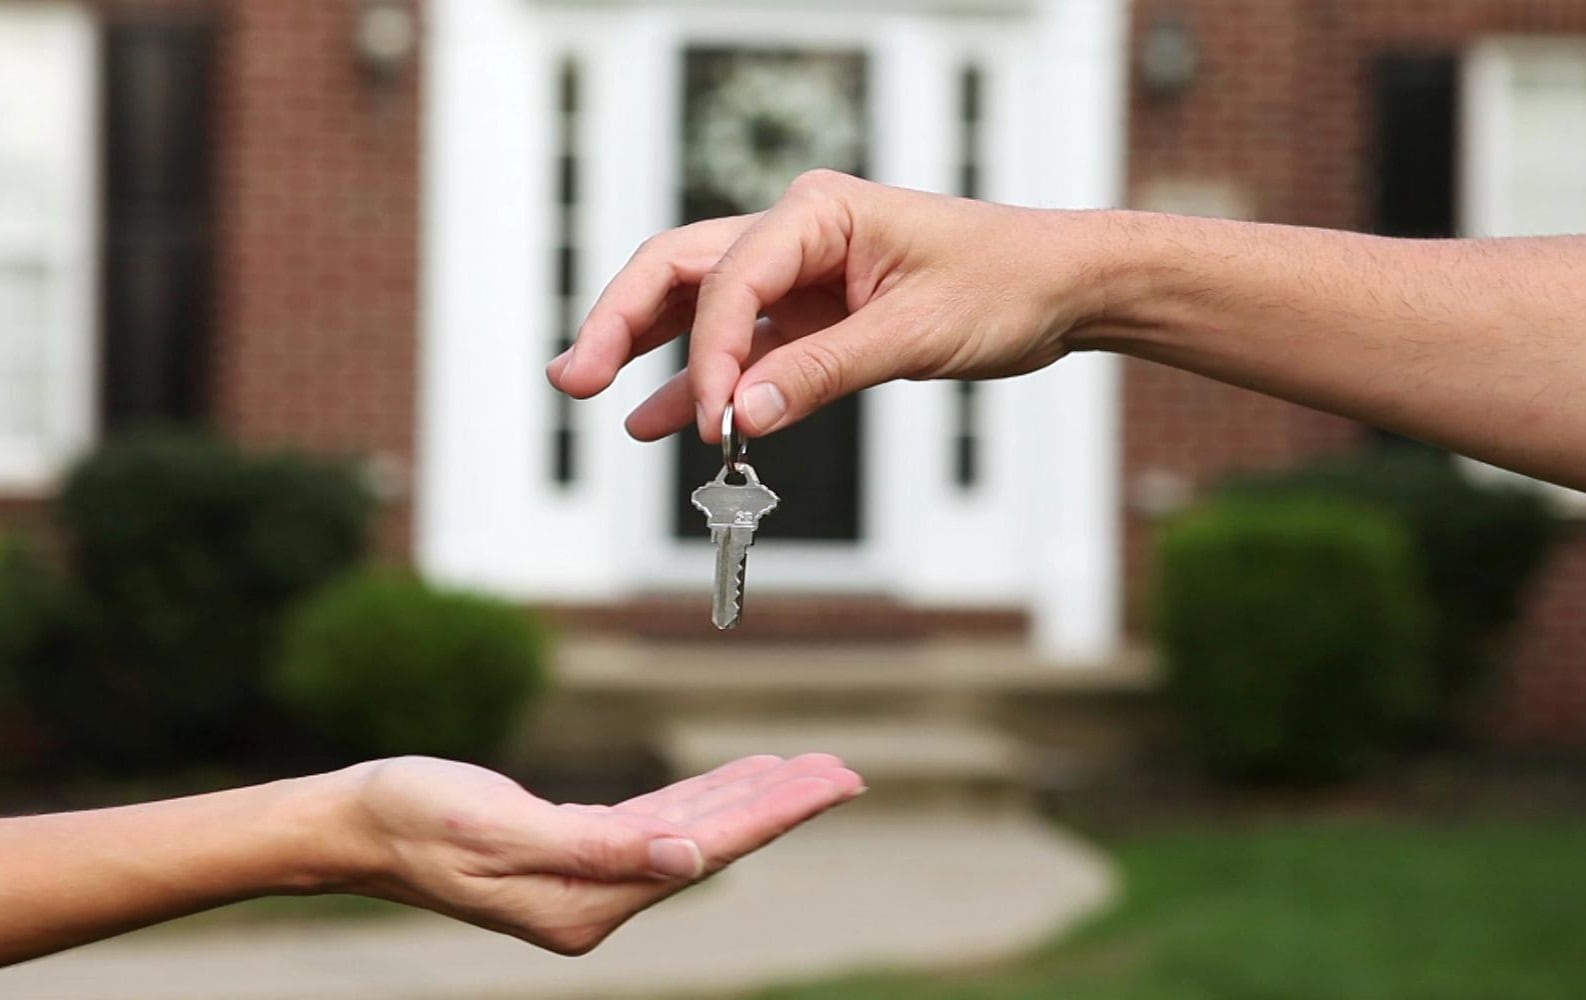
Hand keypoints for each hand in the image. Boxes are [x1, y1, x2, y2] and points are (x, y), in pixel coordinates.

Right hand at [335, 754, 862, 954]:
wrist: (356, 823)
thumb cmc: (415, 817)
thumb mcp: (502, 827)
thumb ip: (600, 848)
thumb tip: (690, 862)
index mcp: (585, 902)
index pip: (704, 854)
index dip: (773, 815)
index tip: (830, 784)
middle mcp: (596, 898)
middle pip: (711, 845)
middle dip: (780, 806)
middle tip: (845, 772)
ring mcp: (587, 878)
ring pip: (691, 832)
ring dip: (749, 798)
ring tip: (807, 770)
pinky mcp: (575, 850)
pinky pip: (657, 823)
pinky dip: (702, 797)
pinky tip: (736, 779)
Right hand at [547, 170, 1122, 440]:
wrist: (1060, 287)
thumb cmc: (1004, 284)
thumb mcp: (916, 332)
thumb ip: (824, 372)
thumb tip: (740, 417)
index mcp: (817, 212)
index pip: (729, 279)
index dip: (706, 354)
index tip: (710, 422)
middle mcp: (796, 233)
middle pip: (680, 271)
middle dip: (622, 321)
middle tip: (572, 377)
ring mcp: (801, 274)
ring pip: (699, 306)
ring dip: (644, 347)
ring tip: (586, 389)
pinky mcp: (814, 314)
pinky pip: (741, 347)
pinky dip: (701, 380)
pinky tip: (656, 417)